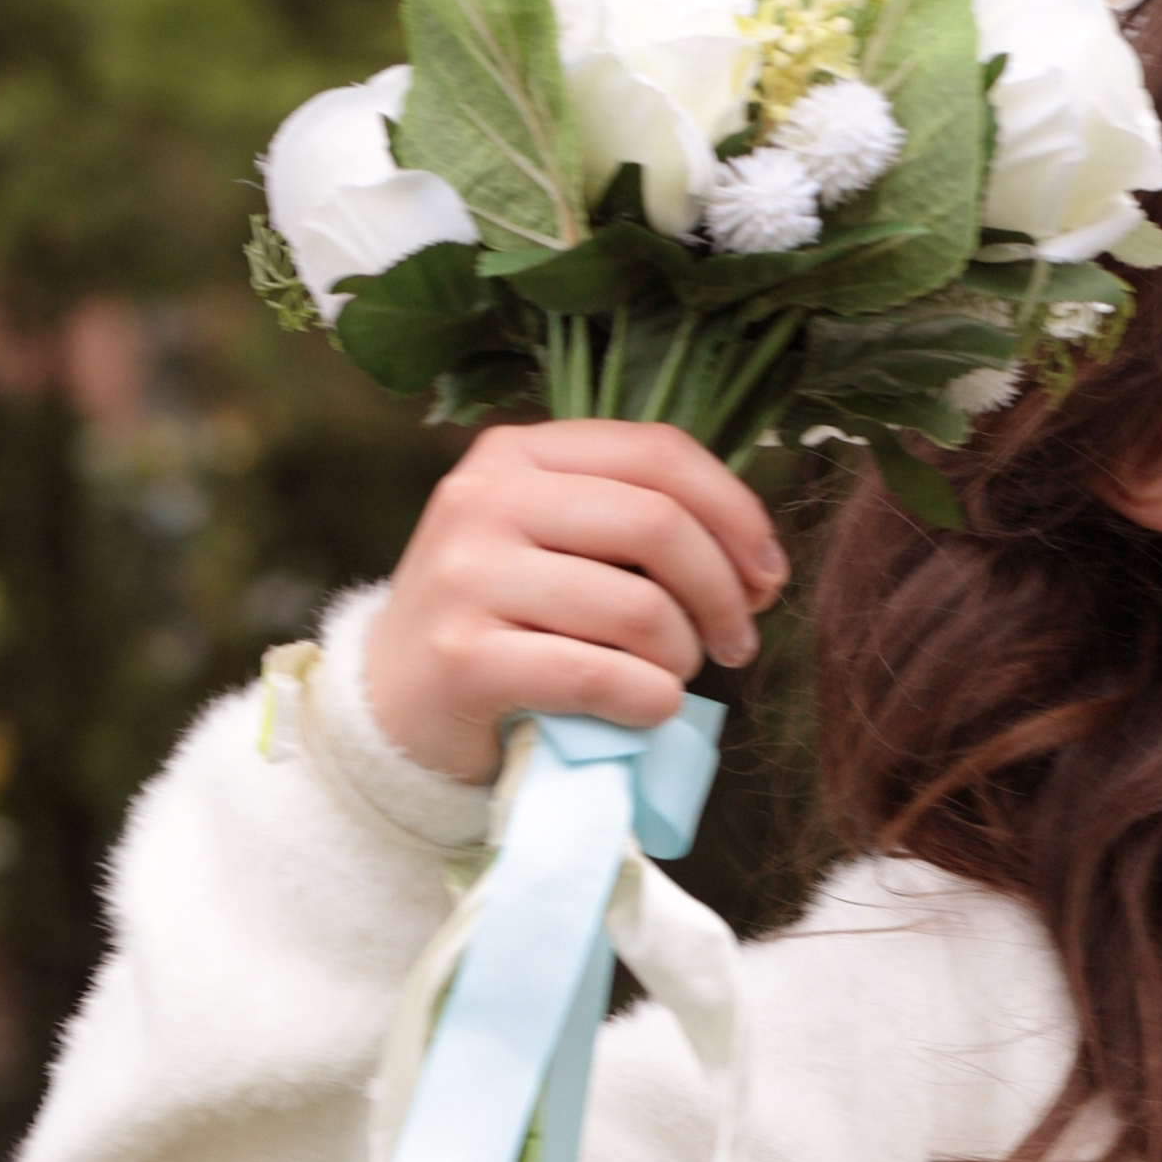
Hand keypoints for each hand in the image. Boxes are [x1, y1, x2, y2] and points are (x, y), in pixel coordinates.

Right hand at [359, 421, 787, 789]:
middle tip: (735, 643)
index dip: (737, 513)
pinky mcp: (461, 656)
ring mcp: (465, 575)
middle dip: (722, 593)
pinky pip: (597, 673)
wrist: (393, 701)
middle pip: (658, 524)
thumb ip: (641, 527)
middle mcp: (484, 498)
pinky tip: (648, 709)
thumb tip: (760, 566)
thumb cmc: (505, 620)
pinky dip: (648, 700)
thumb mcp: (558, 543)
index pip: (659, 453)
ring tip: (670, 677)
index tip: (767, 574)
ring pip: (636, 607)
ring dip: (681, 657)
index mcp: (518, 453)